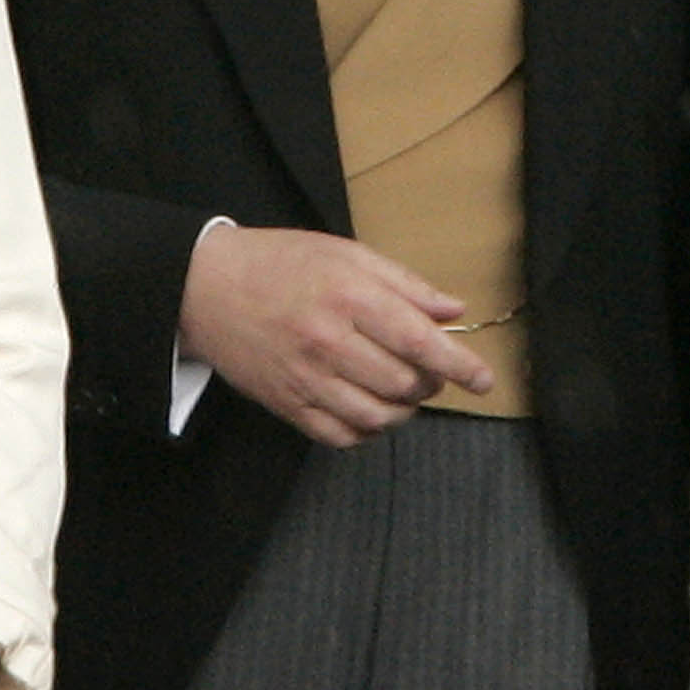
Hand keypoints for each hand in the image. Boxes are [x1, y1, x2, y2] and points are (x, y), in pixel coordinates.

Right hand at [180, 225, 493, 447]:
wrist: (206, 287)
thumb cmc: (281, 263)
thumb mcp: (346, 254)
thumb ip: (404, 284)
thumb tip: (453, 311)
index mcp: (349, 297)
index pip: (419, 341)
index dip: (459, 365)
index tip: (483, 379)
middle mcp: (328, 342)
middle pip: (403, 384)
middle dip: (430, 384)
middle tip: (430, 372)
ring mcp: (305, 378)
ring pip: (376, 417)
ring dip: (402, 411)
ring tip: (402, 392)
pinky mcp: (285, 404)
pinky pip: (339, 436)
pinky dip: (366, 431)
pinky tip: (370, 411)